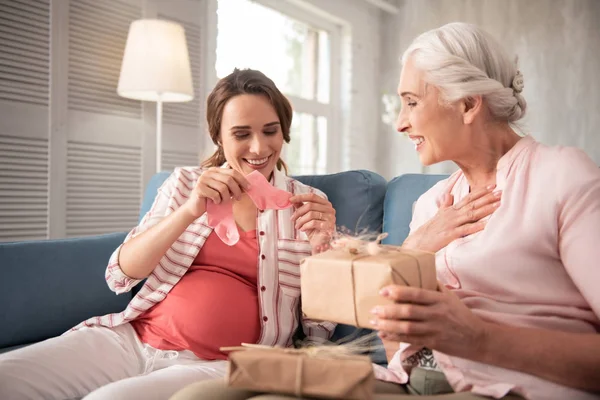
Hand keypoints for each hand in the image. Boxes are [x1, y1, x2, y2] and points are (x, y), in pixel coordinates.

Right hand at [184, 168, 249, 217]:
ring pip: (223, 188)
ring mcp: (202, 179)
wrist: (195, 207)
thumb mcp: (223, 190)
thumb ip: (232, 185)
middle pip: (229, 179)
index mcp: (215, 170)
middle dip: (237, 190)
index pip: (232, 172)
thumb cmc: (212, 199)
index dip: (242, 180)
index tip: (249, 188)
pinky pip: (215, 194)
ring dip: (227, 198)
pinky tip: (215, 202)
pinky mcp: (199, 188)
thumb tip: (248, 186)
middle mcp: (208, 172)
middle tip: (238, 198)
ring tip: (224, 202)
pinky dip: (218, 200)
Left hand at [289, 193, 335, 253]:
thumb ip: (301, 206)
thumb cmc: (313, 229)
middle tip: (292, 218)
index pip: (312, 197)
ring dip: (301, 221)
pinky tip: (303, 229)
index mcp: (325, 204)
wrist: (319, 243)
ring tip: (297, 226)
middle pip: (310, 205)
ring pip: (311, 214)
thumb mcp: (306, 216)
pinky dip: (305, 226)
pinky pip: (313, 223)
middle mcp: (330, 209)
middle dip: (298, 212)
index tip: (290, 199)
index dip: (301, 197)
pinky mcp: (329, 226)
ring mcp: (331, 217)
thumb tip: (292, 199)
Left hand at [370, 285, 487, 359]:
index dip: (399, 292)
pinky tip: (383, 334)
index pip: (417, 294)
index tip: (383, 290)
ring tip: (374, 322)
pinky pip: (410, 340)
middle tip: (373, 309)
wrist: (477, 338)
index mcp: (440, 300)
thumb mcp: (450, 297)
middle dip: (388, 311)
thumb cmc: (460, 314)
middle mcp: (436, 314)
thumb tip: (418, 272)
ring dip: (388, 325)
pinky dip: (395, 337)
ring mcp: (434, 329)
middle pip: (408, 312)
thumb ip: (434, 286)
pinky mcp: (432, 342)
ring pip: (407, 327)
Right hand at [403, 185, 500, 252]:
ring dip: (486, 209)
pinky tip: (488, 224)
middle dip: (488, 198)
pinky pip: (466, 229)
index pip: (468, 198)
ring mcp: (452, 224)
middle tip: (501, 192)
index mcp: (450, 210)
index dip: (480, 192)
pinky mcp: (450, 234)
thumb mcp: (437, 215)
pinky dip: (477, 226)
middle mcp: (452, 214)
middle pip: (472, 204)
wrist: (417, 242)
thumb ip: (445, 204)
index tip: (493, 186)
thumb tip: (450, 194)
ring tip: (499, 205)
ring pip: (472, 214)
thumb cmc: (428, 231)